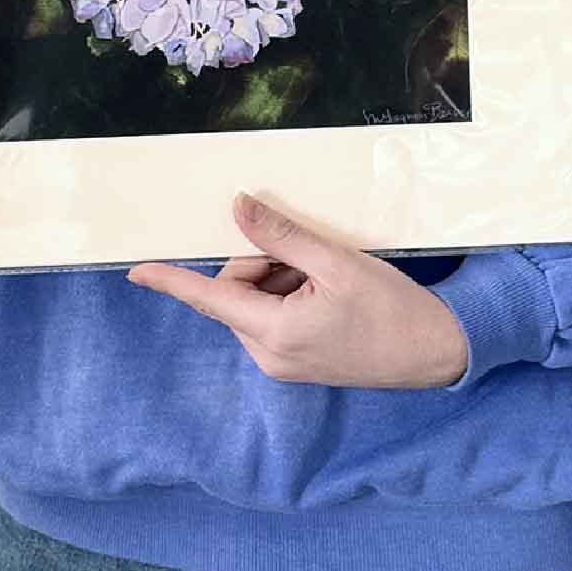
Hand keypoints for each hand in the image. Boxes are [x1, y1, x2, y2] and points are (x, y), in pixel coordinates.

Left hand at [126, 193, 469, 389]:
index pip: (209, 299)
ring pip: (256, 300)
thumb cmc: (392, 307)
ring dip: (281, 277)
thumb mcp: (335, 261)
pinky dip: (291, 293)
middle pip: (237, 291)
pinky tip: (329, 291)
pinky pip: (273, 316)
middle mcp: (269, 355)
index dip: (170, 281)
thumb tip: (237, 207)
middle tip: (311, 259)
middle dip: (264, 263)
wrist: (437, 351)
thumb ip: (280, 235)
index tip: (135, 271)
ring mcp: (282, 363)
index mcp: (274, 333)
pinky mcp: (296, 362)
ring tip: (328, 278)